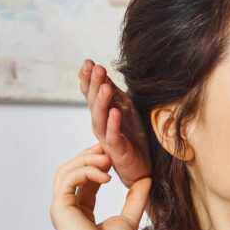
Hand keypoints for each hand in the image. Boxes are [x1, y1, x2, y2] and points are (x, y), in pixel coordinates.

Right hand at [50, 142, 151, 229]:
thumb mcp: (130, 217)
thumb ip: (136, 198)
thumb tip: (147, 178)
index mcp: (81, 211)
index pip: (83, 180)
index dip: (96, 164)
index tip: (112, 154)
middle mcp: (68, 208)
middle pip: (71, 171)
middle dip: (88, 156)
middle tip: (107, 147)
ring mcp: (61, 208)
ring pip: (66, 172)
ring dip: (86, 160)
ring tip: (107, 158)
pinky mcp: (60, 208)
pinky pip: (68, 180)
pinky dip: (86, 172)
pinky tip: (106, 176)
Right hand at [78, 59, 151, 187]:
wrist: (141, 167)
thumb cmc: (132, 138)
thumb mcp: (125, 111)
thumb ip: (114, 95)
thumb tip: (104, 75)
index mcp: (102, 113)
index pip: (91, 93)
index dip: (88, 79)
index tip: (88, 62)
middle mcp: (100, 124)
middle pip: (93, 102)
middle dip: (94, 84)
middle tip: (95, 67)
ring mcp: (106, 137)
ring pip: (100, 118)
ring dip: (102, 101)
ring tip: (104, 86)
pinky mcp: (116, 150)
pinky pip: (113, 135)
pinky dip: (113, 123)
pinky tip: (115, 112)